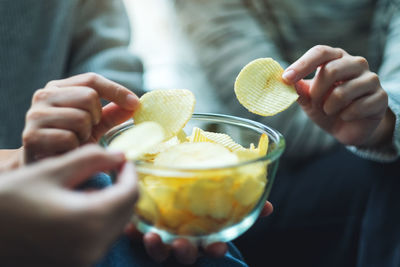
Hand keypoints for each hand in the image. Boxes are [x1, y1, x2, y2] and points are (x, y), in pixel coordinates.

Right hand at [0, 145, 137, 266]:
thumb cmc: (8, 200)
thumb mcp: (51, 171)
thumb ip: (91, 159)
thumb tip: (120, 155)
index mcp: (89, 221)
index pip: (130, 194)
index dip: (130, 173)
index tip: (123, 160)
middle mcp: (92, 248)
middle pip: (126, 213)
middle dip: (123, 188)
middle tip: (111, 170)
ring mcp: (84, 262)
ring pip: (115, 227)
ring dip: (112, 204)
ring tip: (93, 186)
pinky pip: (100, 240)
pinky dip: (99, 221)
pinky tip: (81, 207)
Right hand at [22, 73, 138, 162]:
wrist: (43, 165)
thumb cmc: (70, 142)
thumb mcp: (94, 125)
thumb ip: (112, 113)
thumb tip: (135, 104)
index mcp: (59, 88)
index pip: (92, 80)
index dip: (117, 91)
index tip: (135, 103)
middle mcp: (43, 95)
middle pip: (89, 96)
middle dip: (96, 117)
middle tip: (88, 131)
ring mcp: (35, 115)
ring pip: (81, 118)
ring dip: (85, 135)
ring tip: (76, 142)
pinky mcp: (32, 136)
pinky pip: (69, 138)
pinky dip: (75, 148)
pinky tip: (67, 152)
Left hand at [126, 201, 273, 264]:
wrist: (169, 193)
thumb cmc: (197, 203)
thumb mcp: (222, 202)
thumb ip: (244, 206)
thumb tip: (268, 206)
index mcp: (202, 236)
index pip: (211, 249)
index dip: (215, 250)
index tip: (218, 247)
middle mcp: (182, 240)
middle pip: (184, 253)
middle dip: (185, 252)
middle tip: (182, 244)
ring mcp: (162, 237)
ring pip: (159, 250)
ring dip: (157, 247)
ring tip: (152, 237)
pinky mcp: (141, 230)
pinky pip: (135, 237)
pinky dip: (133, 233)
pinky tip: (132, 226)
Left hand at [282, 45, 394, 147]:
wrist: (349, 128)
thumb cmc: (327, 107)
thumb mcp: (309, 100)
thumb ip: (298, 90)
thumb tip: (284, 81)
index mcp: (336, 58)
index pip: (320, 52)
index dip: (302, 64)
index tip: (286, 78)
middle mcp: (355, 64)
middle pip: (332, 69)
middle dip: (318, 91)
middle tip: (315, 101)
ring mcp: (371, 79)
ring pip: (345, 90)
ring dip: (330, 106)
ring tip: (329, 110)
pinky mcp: (380, 97)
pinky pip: (359, 106)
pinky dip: (347, 115)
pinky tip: (346, 116)